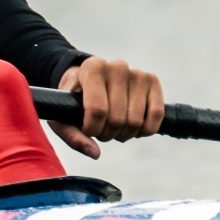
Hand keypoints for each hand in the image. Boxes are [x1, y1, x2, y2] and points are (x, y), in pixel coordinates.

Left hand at [49, 56, 163, 158]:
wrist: (90, 80)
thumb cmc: (75, 99)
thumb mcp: (63, 115)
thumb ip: (72, 135)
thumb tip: (94, 152)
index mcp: (92, 68)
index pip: (98, 110)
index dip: (93, 129)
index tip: (88, 129)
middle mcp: (117, 66)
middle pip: (118, 119)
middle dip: (107, 133)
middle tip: (101, 129)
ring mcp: (137, 73)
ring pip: (136, 121)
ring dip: (124, 134)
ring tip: (114, 126)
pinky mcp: (153, 81)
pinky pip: (156, 114)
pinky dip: (146, 129)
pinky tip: (133, 127)